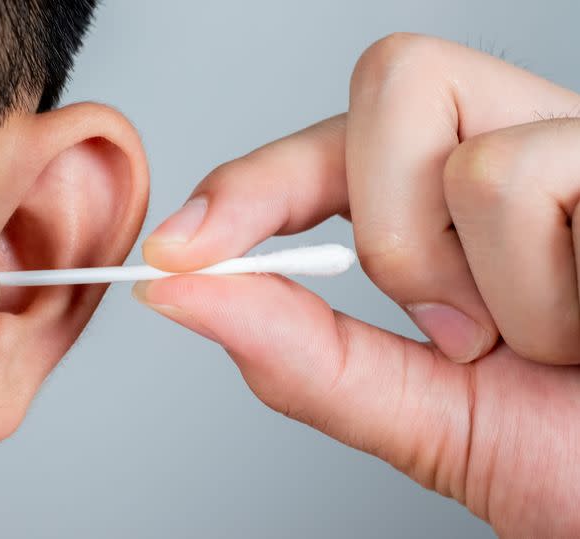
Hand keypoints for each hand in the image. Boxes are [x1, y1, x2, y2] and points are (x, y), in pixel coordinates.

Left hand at [134, 34, 579, 537]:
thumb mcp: (425, 415)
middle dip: (390, 229)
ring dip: (477, 283)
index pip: (330, 149)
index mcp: (460, 205)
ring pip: (456, 148)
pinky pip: (522, 172)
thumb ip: (302, 354)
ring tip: (546, 338)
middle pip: (388, 84)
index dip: (250, 187)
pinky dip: (540, 290)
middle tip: (454, 326)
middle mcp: (521, 149)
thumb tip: (180, 293)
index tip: (179, 248)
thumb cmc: (579, 456)